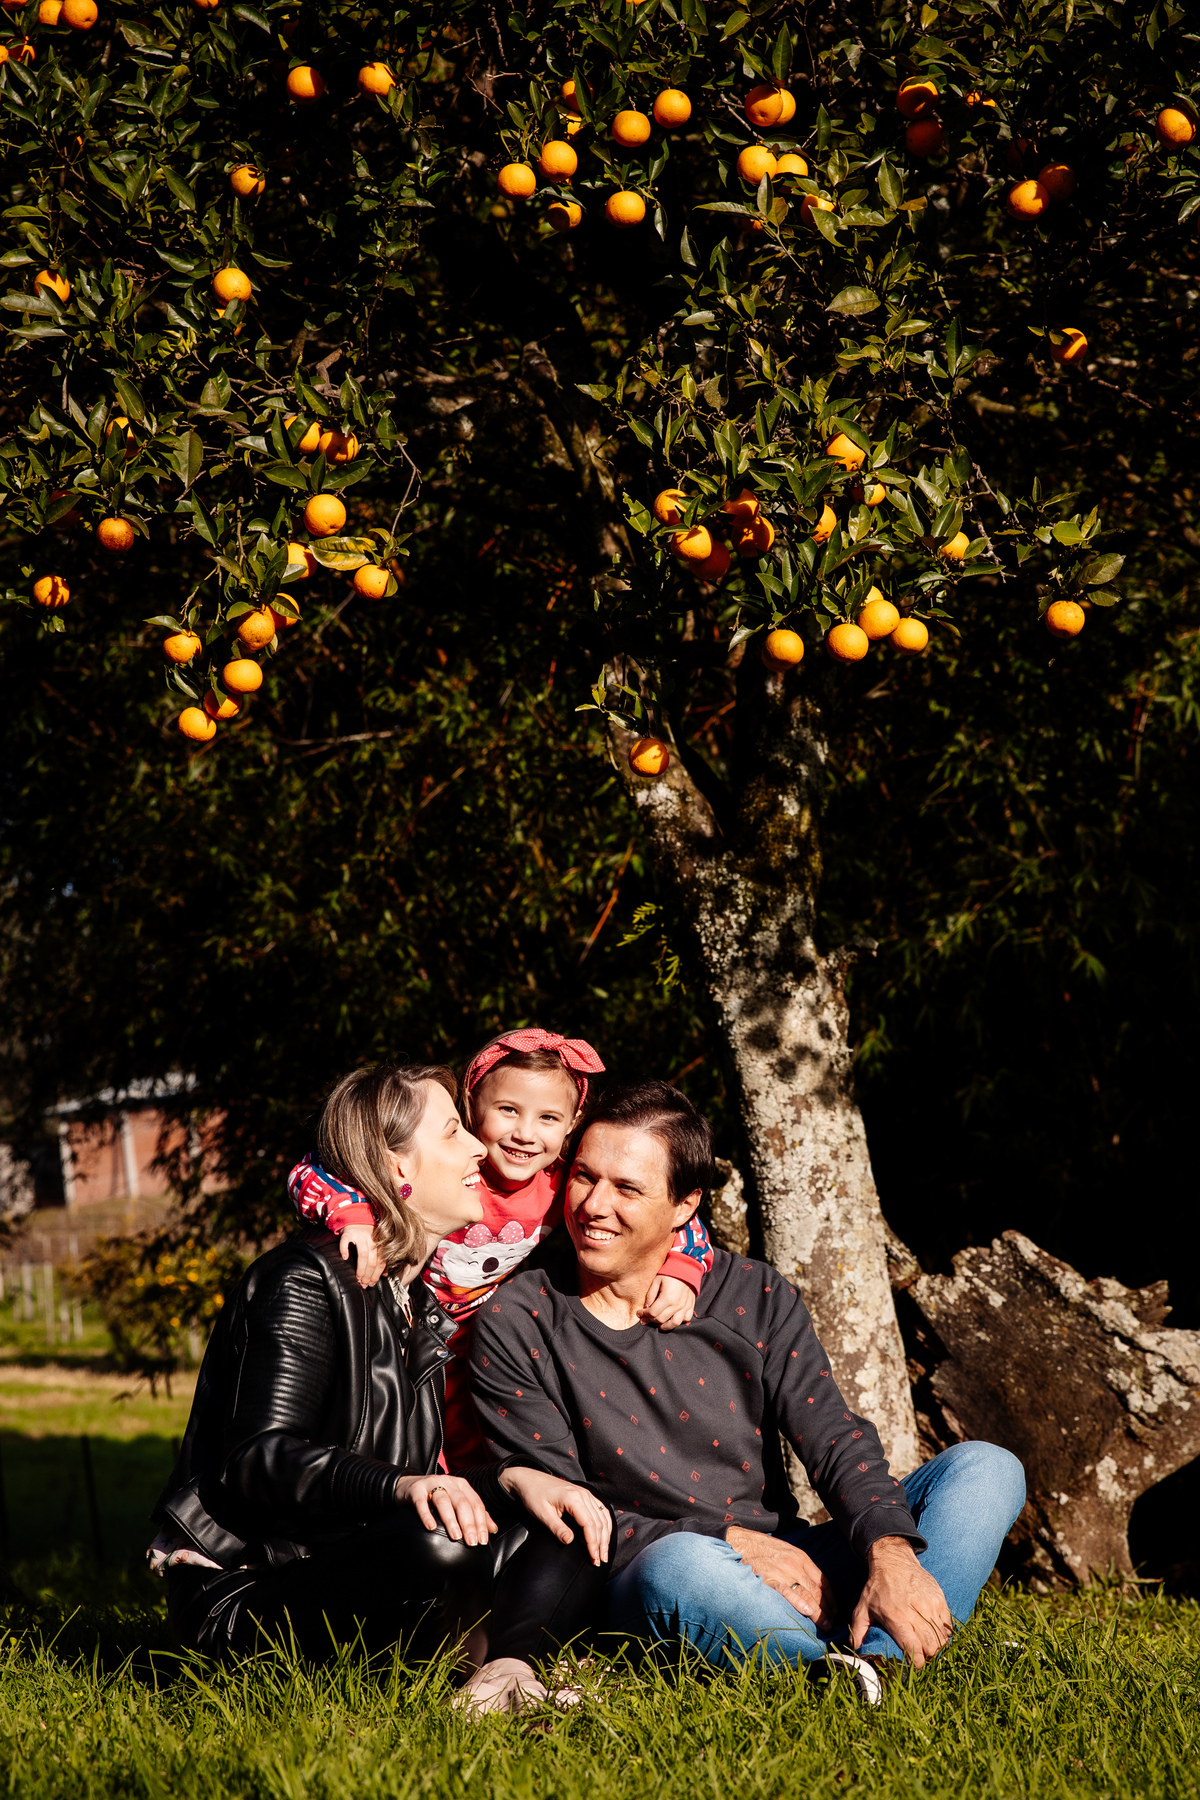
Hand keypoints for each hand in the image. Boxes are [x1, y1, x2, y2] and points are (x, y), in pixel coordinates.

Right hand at [340, 1223, 384, 1288]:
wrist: (355, 1218)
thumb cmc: (366, 1236)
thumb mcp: (376, 1244)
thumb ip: (381, 1258)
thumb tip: (385, 1275)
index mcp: (380, 1243)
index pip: (381, 1261)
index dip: (377, 1274)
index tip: (372, 1283)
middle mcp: (371, 1239)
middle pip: (373, 1260)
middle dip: (369, 1274)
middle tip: (364, 1284)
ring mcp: (360, 1235)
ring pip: (363, 1254)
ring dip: (361, 1268)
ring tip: (358, 1278)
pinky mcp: (348, 1233)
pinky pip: (346, 1242)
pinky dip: (344, 1250)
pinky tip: (344, 1258)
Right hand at [395, 1473, 497, 1546]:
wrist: (409, 1485)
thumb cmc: (436, 1497)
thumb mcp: (456, 1502)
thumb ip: (474, 1514)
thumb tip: (493, 1529)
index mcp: (462, 1485)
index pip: (475, 1504)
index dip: (481, 1522)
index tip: (483, 1540)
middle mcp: (449, 1482)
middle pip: (462, 1503)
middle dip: (469, 1524)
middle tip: (472, 1543)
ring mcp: (431, 1484)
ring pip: (444, 1501)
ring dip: (451, 1520)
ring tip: (456, 1537)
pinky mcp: (416, 1490)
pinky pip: (421, 1502)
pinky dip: (427, 1514)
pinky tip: (431, 1527)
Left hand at [499, 1465, 611, 1566]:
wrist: (530, 1479)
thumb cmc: (534, 1495)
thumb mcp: (542, 1513)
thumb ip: (557, 1528)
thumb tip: (569, 1541)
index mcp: (573, 1498)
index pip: (589, 1524)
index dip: (593, 1543)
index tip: (593, 1558)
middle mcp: (583, 1494)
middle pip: (599, 1522)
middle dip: (601, 1543)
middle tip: (599, 1561)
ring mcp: (585, 1493)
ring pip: (602, 1516)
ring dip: (605, 1536)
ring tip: (604, 1552)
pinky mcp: (584, 1494)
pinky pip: (600, 1509)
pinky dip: (605, 1523)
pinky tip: (605, 1534)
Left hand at [639, 1274, 695, 1330]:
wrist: (686, 1268)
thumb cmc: (670, 1273)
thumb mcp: (657, 1280)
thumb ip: (650, 1295)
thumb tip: (646, 1308)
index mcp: (667, 1298)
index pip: (653, 1313)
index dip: (644, 1314)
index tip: (639, 1313)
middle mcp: (677, 1305)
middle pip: (661, 1320)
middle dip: (650, 1320)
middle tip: (645, 1318)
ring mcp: (685, 1306)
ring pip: (674, 1324)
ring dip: (664, 1326)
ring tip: (658, 1324)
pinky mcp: (690, 1306)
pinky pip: (685, 1319)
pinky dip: (678, 1321)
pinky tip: (672, 1318)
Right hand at [726, 1525, 837, 1630]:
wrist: (739, 1542)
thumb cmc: (762, 1549)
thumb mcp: (785, 1551)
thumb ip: (799, 1566)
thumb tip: (811, 1586)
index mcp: (801, 1557)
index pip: (822, 1581)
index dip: (831, 1598)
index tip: (834, 1610)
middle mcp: (794, 1564)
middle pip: (817, 1591)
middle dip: (827, 1609)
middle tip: (832, 1624)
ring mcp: (782, 1572)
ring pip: (806, 1595)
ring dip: (818, 1612)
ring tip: (825, 1625)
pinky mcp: (768, 1579)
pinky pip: (787, 1593)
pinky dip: (798, 1602)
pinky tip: (807, 1612)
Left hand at [850, 1536, 952, 1666]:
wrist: (893, 1561)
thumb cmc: (877, 1587)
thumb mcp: (862, 1608)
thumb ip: (858, 1631)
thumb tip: (854, 1649)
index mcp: (897, 1619)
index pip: (913, 1649)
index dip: (917, 1663)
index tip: (915, 1665)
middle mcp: (915, 1614)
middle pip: (931, 1647)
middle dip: (928, 1656)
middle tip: (922, 1654)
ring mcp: (930, 1606)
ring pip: (942, 1638)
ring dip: (937, 1646)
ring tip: (928, 1644)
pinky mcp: (939, 1600)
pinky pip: (948, 1625)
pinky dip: (944, 1633)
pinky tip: (935, 1632)